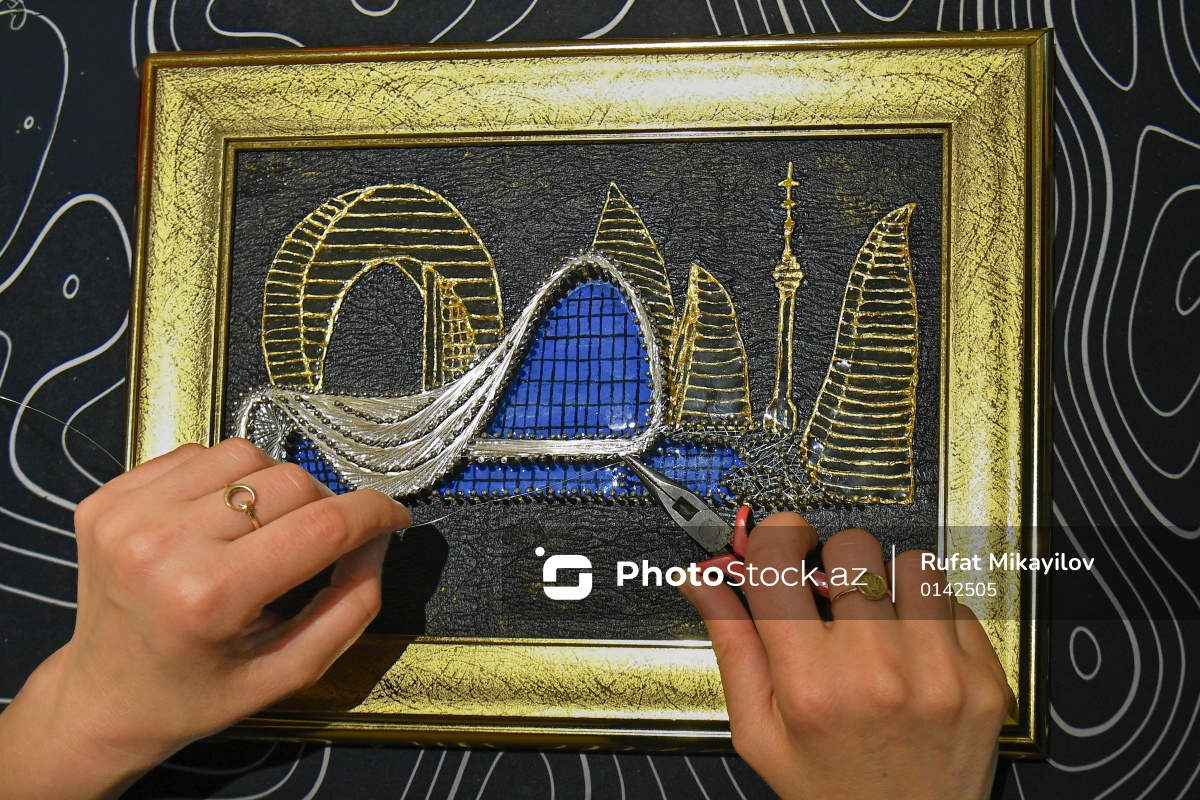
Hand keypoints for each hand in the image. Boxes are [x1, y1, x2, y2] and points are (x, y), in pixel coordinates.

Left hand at [0, 439, 410, 799]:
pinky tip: (215, 522)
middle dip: (323, 506)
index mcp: (210, 598)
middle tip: (318, 542)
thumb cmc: (201, 692)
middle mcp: (162, 545)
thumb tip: (379, 535)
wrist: (102, 700)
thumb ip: (352, 605)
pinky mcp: (106, 497)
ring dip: (271, 486)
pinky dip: (223, 480)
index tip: (393, 517)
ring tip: (261, 531)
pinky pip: (195, 454)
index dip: (374, 513)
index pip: (322, 526)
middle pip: (290, 482)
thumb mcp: (292, 671)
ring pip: (244, 454)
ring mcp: (127, 515)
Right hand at [681, 513, 1011, 799]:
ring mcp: (939, 674)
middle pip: (854, 547)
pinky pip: (956, 603)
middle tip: (834, 594)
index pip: (780, 561)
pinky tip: (916, 654)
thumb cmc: (829, 790)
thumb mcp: (759, 729)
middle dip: (837, 561)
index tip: (784, 542)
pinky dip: (933, 618)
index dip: (776, 536)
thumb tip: (701, 578)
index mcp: (809, 683)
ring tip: (881, 622)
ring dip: (893, 583)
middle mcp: (877, 672)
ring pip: (914, 564)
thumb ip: (732, 645)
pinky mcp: (983, 679)